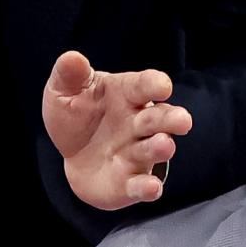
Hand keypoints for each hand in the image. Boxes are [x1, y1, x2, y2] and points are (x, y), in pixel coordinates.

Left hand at [41, 50, 191, 209]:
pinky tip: (152, 188)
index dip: (154, 85)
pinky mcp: (131, 182)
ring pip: (155, 150)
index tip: (162, 86)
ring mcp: (137, 153)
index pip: (144, 85)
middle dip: (171, 119)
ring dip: (161, 148)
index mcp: (126, 94)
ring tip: (165, 145)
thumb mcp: (62, 92)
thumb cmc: (75, 117)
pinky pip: (142, 185)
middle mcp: (138, 123)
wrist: (73, 157)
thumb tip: (71, 57)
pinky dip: (148, 188)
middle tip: (183, 120)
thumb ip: (68, 75)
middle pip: (160, 118)